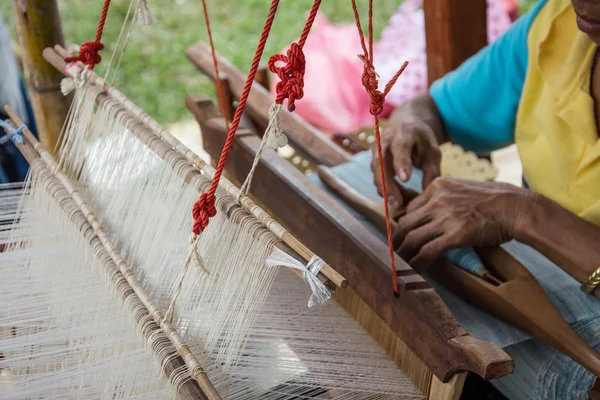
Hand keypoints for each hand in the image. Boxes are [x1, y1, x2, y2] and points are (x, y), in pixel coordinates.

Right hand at [371, 110, 440, 206]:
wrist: (405, 125)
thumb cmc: (421, 140)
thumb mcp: (433, 151)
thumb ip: (432, 170)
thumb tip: (428, 193)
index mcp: (404, 132)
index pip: (400, 146)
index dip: (401, 163)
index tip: (405, 179)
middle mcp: (385, 140)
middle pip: (380, 162)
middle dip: (387, 184)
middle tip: (397, 202)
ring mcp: (376, 152)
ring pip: (376, 173)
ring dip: (387, 190)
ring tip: (403, 203)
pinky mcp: (374, 162)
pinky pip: (378, 179)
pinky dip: (387, 191)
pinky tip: (400, 197)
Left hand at [394, 177, 531, 269]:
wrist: (516, 207)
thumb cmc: (495, 200)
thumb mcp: (463, 188)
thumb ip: (445, 198)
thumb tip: (431, 214)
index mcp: (439, 185)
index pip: (411, 207)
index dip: (404, 223)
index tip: (403, 235)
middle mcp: (439, 199)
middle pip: (406, 222)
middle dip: (398, 239)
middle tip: (396, 250)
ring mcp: (447, 216)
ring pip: (413, 237)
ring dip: (404, 252)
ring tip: (402, 262)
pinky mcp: (456, 234)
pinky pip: (428, 250)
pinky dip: (418, 261)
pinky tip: (416, 268)